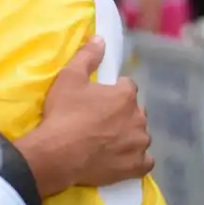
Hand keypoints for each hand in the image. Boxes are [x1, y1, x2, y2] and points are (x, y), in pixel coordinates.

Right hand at [20, 37, 152, 195]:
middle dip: (122, 113)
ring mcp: (140, 144)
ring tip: (106, 140)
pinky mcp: (136, 166)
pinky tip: (120, 157)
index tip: (97, 98)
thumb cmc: (64, 113)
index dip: (112, 91)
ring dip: (128, 135)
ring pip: (140, 135)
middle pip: (135, 111)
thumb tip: (101, 38)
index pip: (127, 87)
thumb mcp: (69, 78)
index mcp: (125, 95)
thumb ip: (87, 56)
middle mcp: (139, 118)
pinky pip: (144, 160)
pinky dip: (135, 158)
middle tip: (99, 120)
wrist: (58, 152)